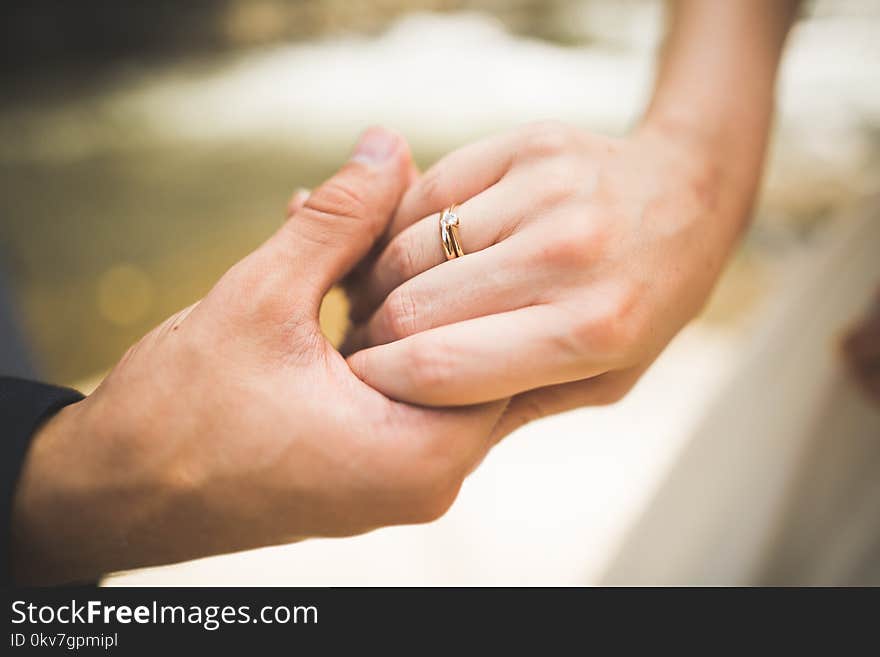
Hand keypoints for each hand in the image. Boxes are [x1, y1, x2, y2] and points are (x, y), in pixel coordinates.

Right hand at [11, 128, 505, 584]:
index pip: (495, 334)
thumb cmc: (176, 416)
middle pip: (463, 345)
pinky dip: (368, 330)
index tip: (423, 202)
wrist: (114, 496)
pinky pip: (392, 383)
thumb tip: (389, 147)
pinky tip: (327, 276)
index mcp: (421, 452)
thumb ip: (338, 221)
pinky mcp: (370, 468)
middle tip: (381, 208)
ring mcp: (400, 478)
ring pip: (425, 359)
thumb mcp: (262, 297)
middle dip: (417, 272)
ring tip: (337, 237)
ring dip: (385, 295)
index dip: (459, 257)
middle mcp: (428, 478)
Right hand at [345, 121, 751, 436]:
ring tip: (386, 299)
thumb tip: (419, 431)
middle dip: (373, 336)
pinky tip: (411, 250)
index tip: (363, 387)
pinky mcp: (525, 144)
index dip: (381, 383)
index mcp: (591, 332)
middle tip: (367, 344)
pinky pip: (426, 191)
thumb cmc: (643, 306)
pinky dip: (403, 227)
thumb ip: (514, 407)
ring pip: (408, 248)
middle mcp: (569, 256)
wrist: (688, 195)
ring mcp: (546, 192)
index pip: (442, 368)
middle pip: (412, 309)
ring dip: (381, 282)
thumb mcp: (603, 382)